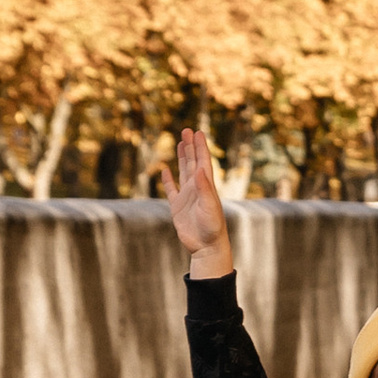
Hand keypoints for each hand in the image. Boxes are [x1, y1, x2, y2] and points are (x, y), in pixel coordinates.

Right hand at [162, 126, 233, 277]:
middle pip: (193, 162)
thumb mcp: (209, 206)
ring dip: (182, 158)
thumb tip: (200, 169)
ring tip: (180, 143)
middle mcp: (197, 188)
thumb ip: (204, 188)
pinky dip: (168, 180)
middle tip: (187, 130)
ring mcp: (187, 197)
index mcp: (206, 186)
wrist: (206, 246)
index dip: (200, 146)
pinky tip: (165, 170)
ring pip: (183, 172)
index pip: (203, 161)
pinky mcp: (178, 207)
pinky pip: (171, 190)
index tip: (198, 132)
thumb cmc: (212, 227)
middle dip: (190, 146)